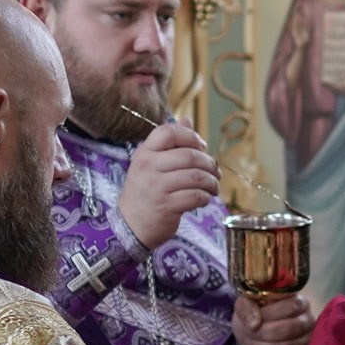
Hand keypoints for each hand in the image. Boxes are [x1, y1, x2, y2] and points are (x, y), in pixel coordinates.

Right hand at [116, 122, 219, 251]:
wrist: (129, 225)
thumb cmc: (145, 192)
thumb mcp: (151, 164)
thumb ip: (170, 143)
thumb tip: (187, 119)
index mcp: (144, 153)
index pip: (168, 132)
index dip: (190, 136)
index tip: (202, 147)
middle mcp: (148, 167)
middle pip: (189, 155)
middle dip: (209, 163)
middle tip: (215, 171)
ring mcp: (156, 187)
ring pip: (196, 177)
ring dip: (211, 182)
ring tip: (214, 186)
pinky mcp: (166, 206)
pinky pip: (196, 196)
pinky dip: (206, 197)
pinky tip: (205, 198)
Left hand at [234, 291, 314, 344]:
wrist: (254, 334)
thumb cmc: (253, 315)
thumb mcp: (244, 305)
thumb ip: (246, 308)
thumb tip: (254, 325)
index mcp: (299, 303)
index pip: (292, 307)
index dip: (269, 314)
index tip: (254, 319)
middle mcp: (308, 321)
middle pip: (290, 329)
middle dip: (263, 333)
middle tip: (249, 334)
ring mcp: (307, 342)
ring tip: (252, 344)